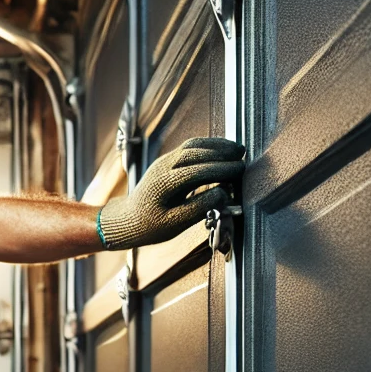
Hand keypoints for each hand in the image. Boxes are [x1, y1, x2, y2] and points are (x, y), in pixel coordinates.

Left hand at [98, 137, 244, 249]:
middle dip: (222, 153)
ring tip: (238, 151)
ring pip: (193, 145)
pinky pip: (190, 148)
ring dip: (216, 145)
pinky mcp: (167, 161)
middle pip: (195, 152)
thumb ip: (197, 209)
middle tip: (243, 158)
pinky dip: (208, 146)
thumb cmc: (149, 226)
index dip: (220, 169)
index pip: (196, 171)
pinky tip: (223, 151)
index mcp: (163, 185)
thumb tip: (222, 194)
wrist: (126, 219)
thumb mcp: (173, 225)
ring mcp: (164, 161)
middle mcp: (163, 167)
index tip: (240, 170)